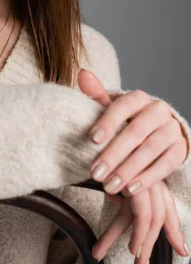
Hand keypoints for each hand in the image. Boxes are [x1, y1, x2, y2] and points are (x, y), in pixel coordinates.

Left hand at [81, 73, 187, 196]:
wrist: (156, 133)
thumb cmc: (126, 121)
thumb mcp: (111, 109)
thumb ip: (97, 95)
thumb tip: (83, 74)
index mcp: (139, 98)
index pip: (122, 106)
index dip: (107, 122)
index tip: (91, 140)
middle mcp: (158, 110)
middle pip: (135, 132)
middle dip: (114, 154)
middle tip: (95, 173)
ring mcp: (171, 129)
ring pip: (150, 150)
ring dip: (128, 170)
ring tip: (110, 186)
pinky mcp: (180, 149)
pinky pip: (165, 165)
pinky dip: (147, 178)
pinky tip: (130, 190)